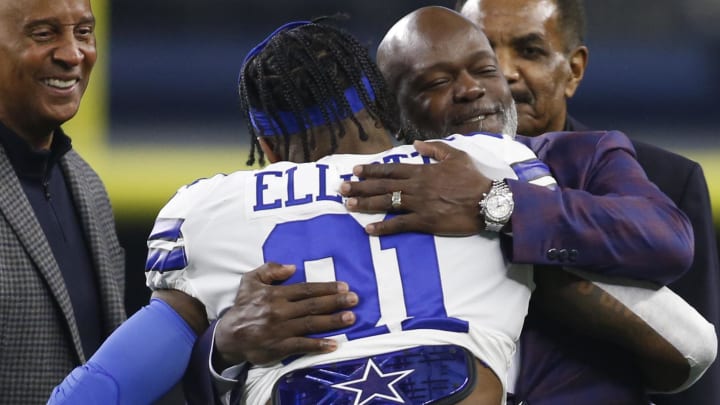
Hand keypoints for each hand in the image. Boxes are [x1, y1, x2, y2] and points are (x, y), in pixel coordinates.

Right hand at [213, 262, 357, 367]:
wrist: (229, 335)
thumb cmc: (243, 306)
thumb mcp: (250, 280)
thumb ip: (270, 269)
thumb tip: (292, 266)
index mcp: (276, 294)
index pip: (306, 289)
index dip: (326, 288)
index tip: (344, 286)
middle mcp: (281, 311)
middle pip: (313, 305)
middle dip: (336, 302)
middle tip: (355, 300)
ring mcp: (281, 330)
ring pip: (311, 324)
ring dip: (333, 321)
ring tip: (351, 318)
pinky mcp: (280, 347)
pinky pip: (302, 345)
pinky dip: (318, 345)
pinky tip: (334, 344)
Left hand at [341, 140, 491, 235]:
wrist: (488, 201)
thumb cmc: (474, 179)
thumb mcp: (456, 156)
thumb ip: (434, 148)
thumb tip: (416, 143)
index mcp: (422, 171)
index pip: (391, 169)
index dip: (371, 170)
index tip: (355, 171)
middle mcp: (416, 186)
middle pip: (382, 185)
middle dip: (360, 187)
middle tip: (341, 188)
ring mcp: (419, 204)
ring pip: (386, 203)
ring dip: (365, 204)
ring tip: (348, 205)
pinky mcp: (425, 221)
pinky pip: (399, 225)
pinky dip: (384, 228)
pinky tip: (369, 230)